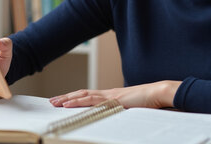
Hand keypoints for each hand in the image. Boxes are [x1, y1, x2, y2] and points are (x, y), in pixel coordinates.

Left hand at [49, 80, 180, 108]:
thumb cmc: (149, 101)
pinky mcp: (113, 100)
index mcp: (111, 96)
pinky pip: (92, 101)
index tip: (63, 100)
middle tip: (52, 101)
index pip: (89, 95)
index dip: (75, 97)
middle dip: (66, 97)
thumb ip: (122, 111)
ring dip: (68, 99)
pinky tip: (69, 104)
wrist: (158, 93)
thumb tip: (115, 117)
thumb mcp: (131, 109)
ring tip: (55, 102)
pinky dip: (79, 101)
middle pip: (82, 93)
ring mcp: (110, 96)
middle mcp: (108, 94)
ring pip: (84, 95)